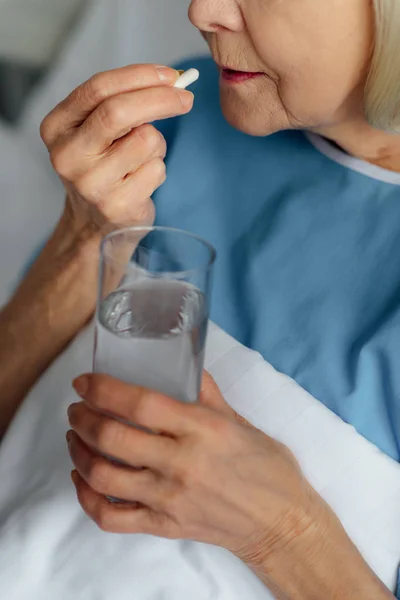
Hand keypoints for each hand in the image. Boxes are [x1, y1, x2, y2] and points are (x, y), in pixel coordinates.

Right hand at [40, 64, 193, 235]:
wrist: (94, 222)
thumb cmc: (102, 166)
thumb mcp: (97, 131)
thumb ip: (121, 103)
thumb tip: (172, 81)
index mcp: (56, 127)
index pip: (98, 88)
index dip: (139, 76)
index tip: (170, 75)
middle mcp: (67, 156)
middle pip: (118, 112)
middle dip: (160, 99)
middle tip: (186, 99)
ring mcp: (90, 184)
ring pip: (145, 140)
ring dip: (157, 145)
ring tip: (143, 159)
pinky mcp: (116, 206)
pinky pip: (156, 170)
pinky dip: (158, 169)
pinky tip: (142, 181)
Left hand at [66, 372, 322, 569]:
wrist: (281, 521)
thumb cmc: (267, 467)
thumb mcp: (239, 420)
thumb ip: (206, 393)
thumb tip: (184, 365)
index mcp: (202, 429)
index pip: (140, 404)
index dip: (104, 389)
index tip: (85, 381)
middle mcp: (182, 464)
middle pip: (114, 437)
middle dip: (84, 416)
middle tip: (78, 406)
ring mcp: (170, 499)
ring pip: (104, 475)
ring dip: (79, 451)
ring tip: (76, 435)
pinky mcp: (164, 526)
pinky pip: (111, 516)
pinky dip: (87, 496)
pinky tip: (83, 478)